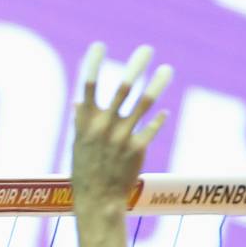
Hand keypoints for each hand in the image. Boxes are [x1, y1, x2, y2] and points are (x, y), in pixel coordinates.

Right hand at [69, 42, 170, 208]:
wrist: (97, 201)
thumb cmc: (85, 173)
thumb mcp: (77, 145)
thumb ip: (82, 121)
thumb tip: (80, 101)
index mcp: (85, 122)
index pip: (87, 85)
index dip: (92, 64)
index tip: (99, 45)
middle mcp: (104, 126)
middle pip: (122, 88)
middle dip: (136, 66)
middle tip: (147, 49)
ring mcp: (122, 136)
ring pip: (144, 103)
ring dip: (157, 84)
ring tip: (167, 69)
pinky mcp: (138, 148)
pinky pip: (152, 127)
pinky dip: (158, 118)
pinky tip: (163, 112)